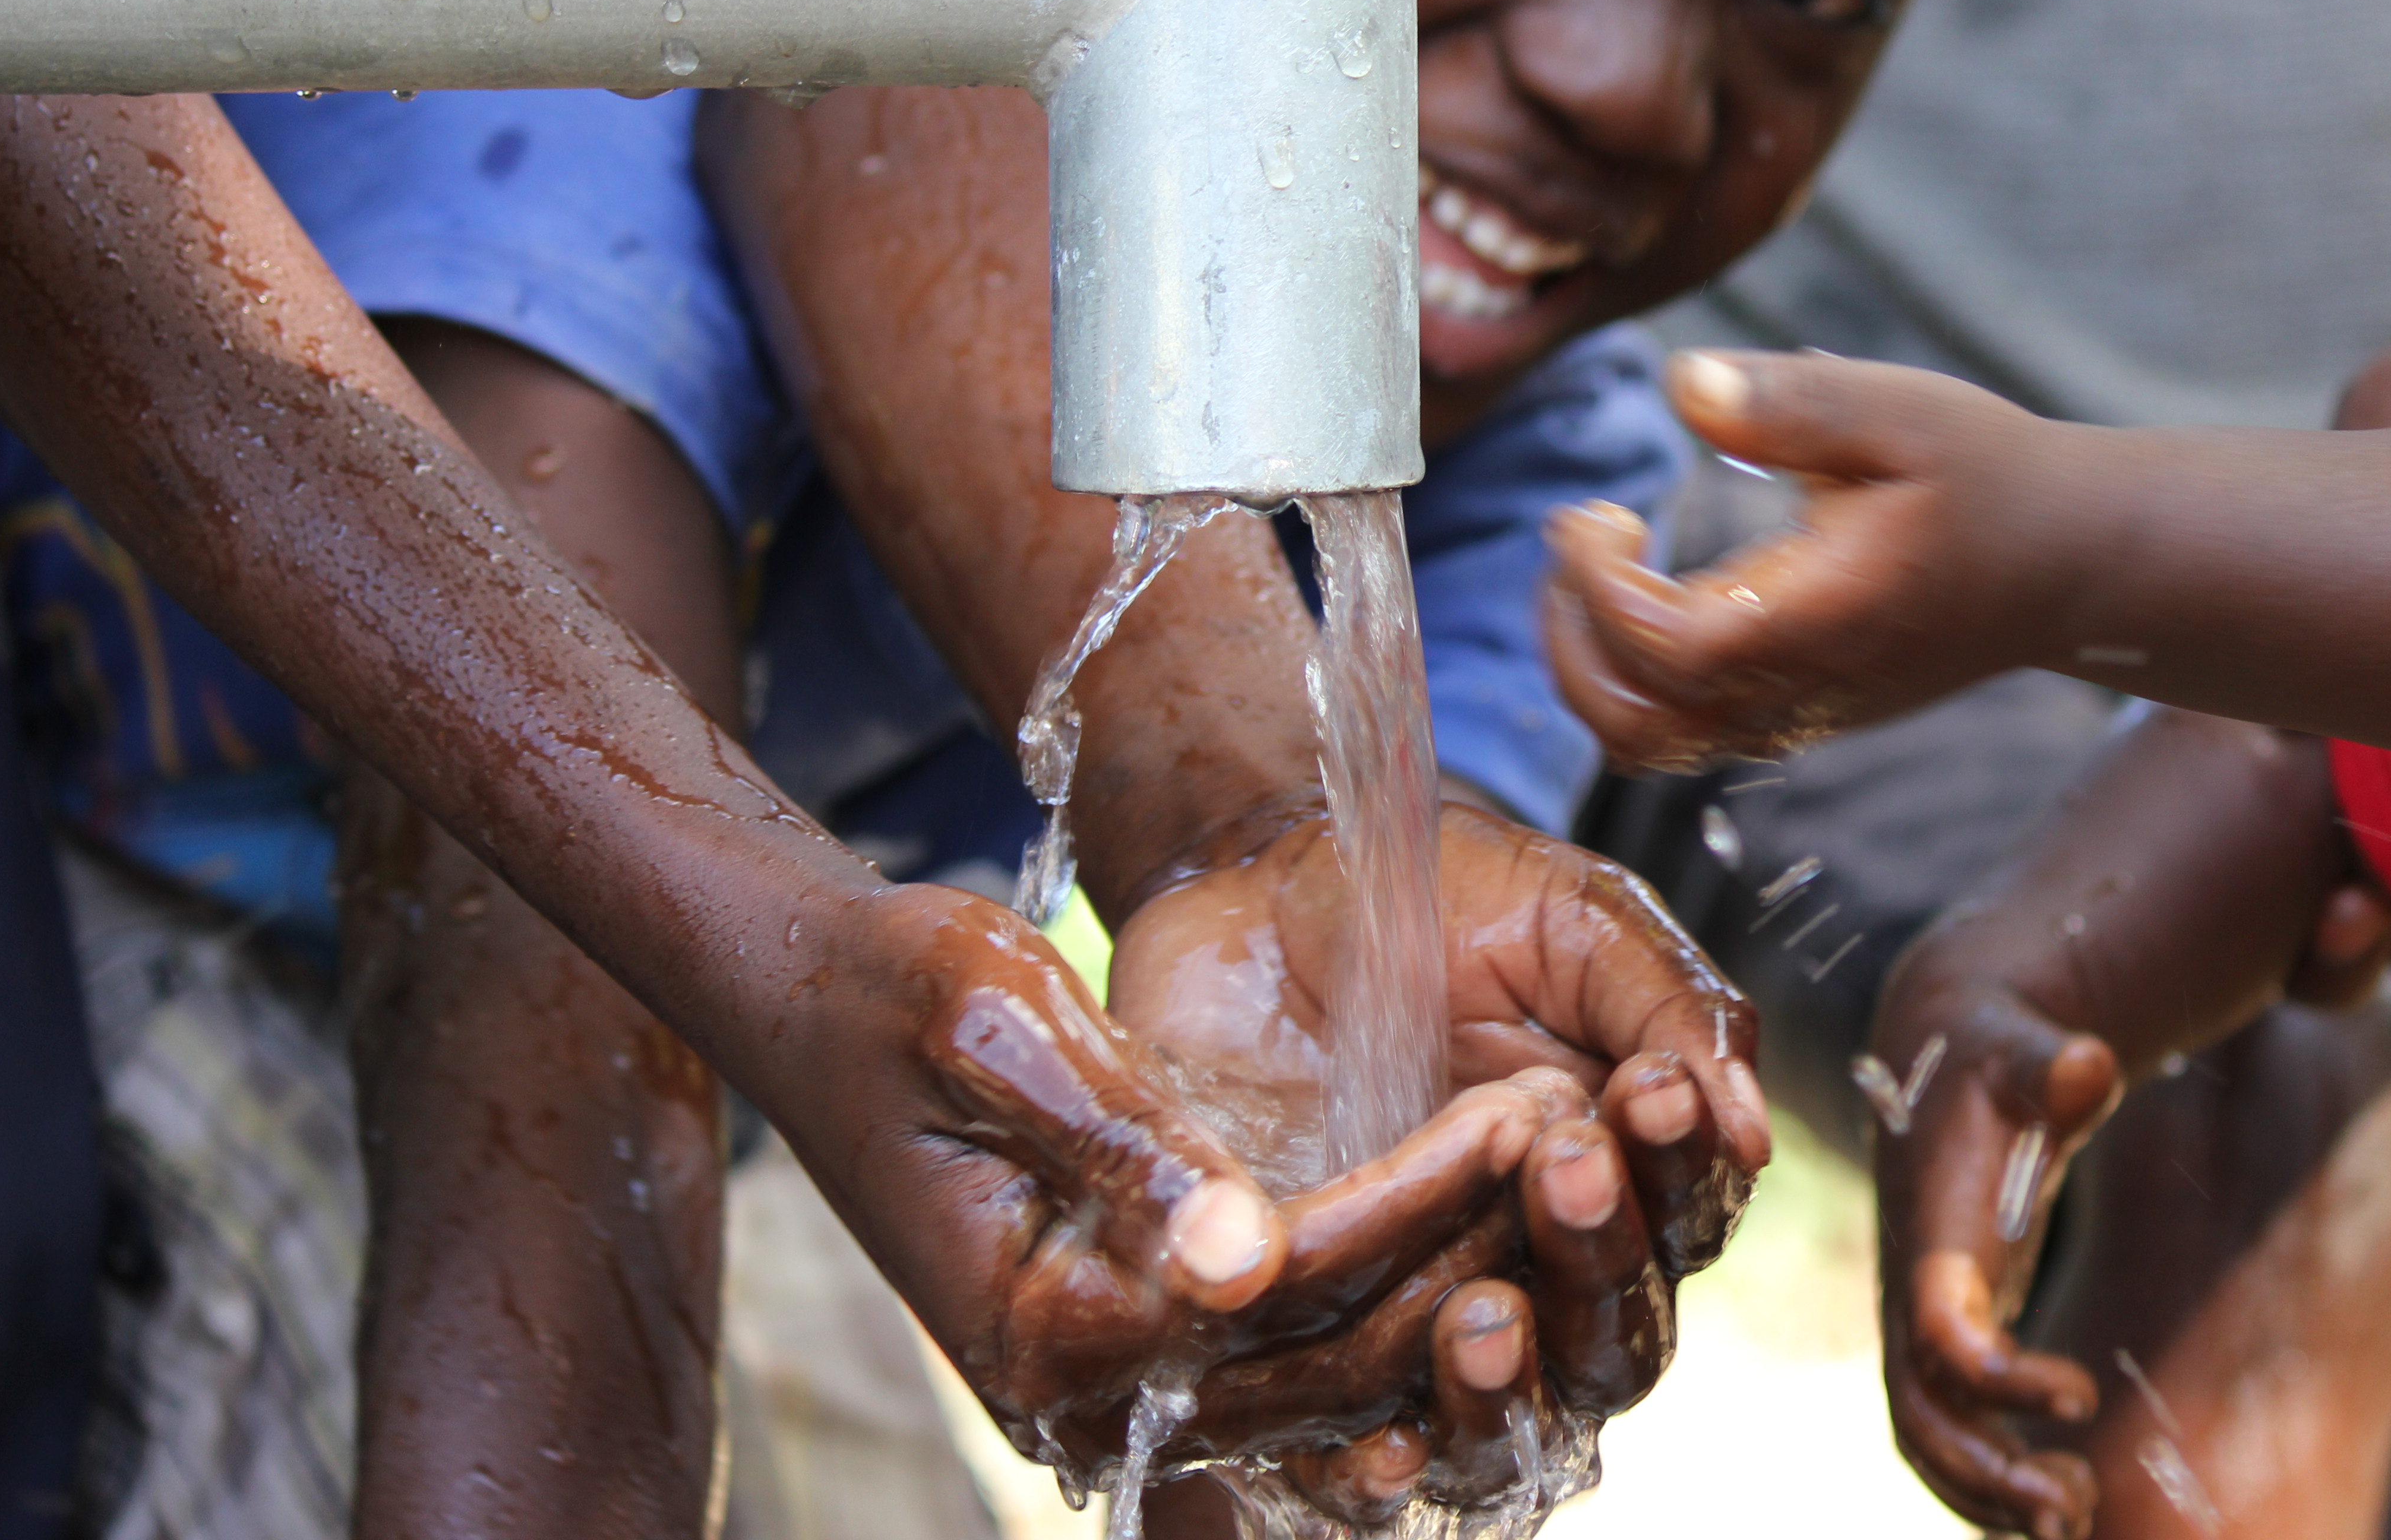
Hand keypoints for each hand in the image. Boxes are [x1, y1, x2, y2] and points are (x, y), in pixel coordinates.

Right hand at [766, 878, 1597, 1486]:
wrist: (815, 1010)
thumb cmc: (897, 994)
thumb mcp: (997, 1027)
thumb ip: (1123, 1141)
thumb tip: (1239, 1256)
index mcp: (1044, 1322)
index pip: (1281, 1286)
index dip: (1412, 1204)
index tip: (1518, 1113)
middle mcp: (1079, 1396)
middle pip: (1327, 1356)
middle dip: (1462, 1244)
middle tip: (1575, 1136)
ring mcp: (1111, 1392)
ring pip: (1333, 1378)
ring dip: (1453, 1282)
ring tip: (1560, 1176)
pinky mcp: (1139, 1357)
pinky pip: (1297, 1373)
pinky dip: (1396, 1319)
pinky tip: (1492, 1253)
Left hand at [1099, 803, 1773, 1513]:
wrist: (1258, 879)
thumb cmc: (1435, 895)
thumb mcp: (1574, 918)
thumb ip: (1673, 1008)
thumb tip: (1749, 1133)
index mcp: (1622, 1172)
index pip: (1686, 1221)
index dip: (1677, 1174)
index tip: (1647, 1096)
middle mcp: (1539, 1266)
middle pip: (1612, 1340)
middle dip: (1599, 1260)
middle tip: (1562, 1165)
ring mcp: (1425, 1312)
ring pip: (1509, 1418)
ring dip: (1507, 1381)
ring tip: (1481, 1316)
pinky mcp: (1311, 1338)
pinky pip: (1356, 1450)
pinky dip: (1378, 1475)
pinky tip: (1382, 1450)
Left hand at [1544, 351, 2051, 769]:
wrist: (2070, 563)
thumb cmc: (1989, 479)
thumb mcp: (1902, 412)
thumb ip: (1790, 403)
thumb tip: (1681, 382)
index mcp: (1821, 622)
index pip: (1667, 650)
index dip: (1599, 590)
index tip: (1590, 511)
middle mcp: (1803, 690)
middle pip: (1636, 727)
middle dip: (1570, 639)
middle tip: (1579, 537)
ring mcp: (1801, 716)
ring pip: (1654, 746)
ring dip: (1593, 666)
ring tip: (1599, 566)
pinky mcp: (1802, 715)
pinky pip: (1688, 732)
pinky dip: (1635, 677)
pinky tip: (1653, 584)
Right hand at [1870, 920, 2124, 1538]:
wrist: (1947, 1051)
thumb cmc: (1997, 1053)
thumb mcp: (2023, 1048)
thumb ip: (2051, 1063)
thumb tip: (2087, 1064)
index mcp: (1932, 1231)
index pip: (1943, 1332)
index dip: (2001, 1380)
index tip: (2084, 1393)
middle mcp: (1914, 1287)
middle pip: (1922, 1413)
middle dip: (1986, 1476)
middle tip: (2075, 1503)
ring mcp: (1924, 1315)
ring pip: (1929, 1436)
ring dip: (1989, 1494)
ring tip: (2077, 1516)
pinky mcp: (1948, 1327)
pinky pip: (1952, 1426)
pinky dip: (1993, 1475)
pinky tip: (2066, 1493)